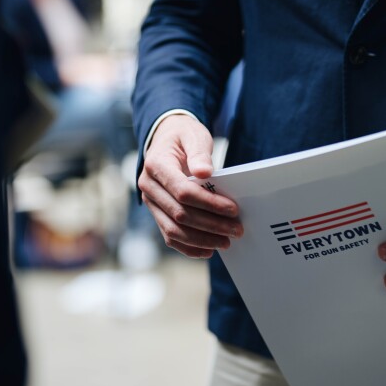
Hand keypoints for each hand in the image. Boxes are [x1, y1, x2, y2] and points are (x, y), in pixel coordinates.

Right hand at [138, 114, 242, 258]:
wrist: (166, 140)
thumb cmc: (183, 137)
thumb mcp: (194, 136)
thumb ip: (199, 153)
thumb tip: (205, 173)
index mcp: (156, 166)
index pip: (183, 191)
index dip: (209, 203)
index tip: (233, 209)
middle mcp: (148, 187)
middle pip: (180, 214)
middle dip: (211, 225)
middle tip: (237, 229)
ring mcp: (151, 203)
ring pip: (174, 230)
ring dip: (202, 240)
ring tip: (226, 241)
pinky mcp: (157, 214)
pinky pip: (170, 237)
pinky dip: (189, 247)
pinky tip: (209, 249)